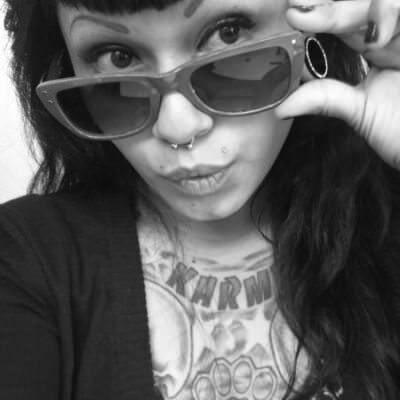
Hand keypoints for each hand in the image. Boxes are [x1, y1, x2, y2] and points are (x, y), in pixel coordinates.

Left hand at [275, 0, 399, 168]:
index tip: (293, 15)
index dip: (319, 14)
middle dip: (331, 3)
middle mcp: (397, 32)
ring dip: (364, 8)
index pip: (344, 20)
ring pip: (387, 1)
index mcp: (379, 46)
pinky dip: (391, 12)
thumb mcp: (362, 113)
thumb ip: (326, 100)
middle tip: (299, 4)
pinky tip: (380, 33)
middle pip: (364, 2)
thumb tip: (281, 107)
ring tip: (336, 24)